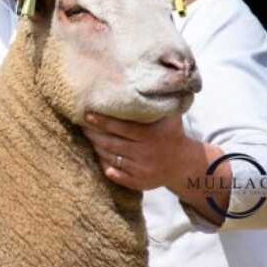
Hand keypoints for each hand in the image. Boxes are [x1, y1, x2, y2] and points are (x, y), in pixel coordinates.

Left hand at [83, 113, 198, 191]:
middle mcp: (145, 153)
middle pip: (112, 143)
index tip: (87, 115)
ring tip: (89, 138)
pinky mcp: (138, 182)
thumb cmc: (171, 134)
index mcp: (151, 136)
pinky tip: (99, 156)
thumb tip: (145, 83)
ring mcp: (141, 170)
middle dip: (94, 135)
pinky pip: (115, 174)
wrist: (183, 164)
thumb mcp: (169, 117)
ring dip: (97, 148)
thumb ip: (157, 104)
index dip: (103, 122)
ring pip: (111, 158)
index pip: (121, 128)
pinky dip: (105, 166)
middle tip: (83, 126)